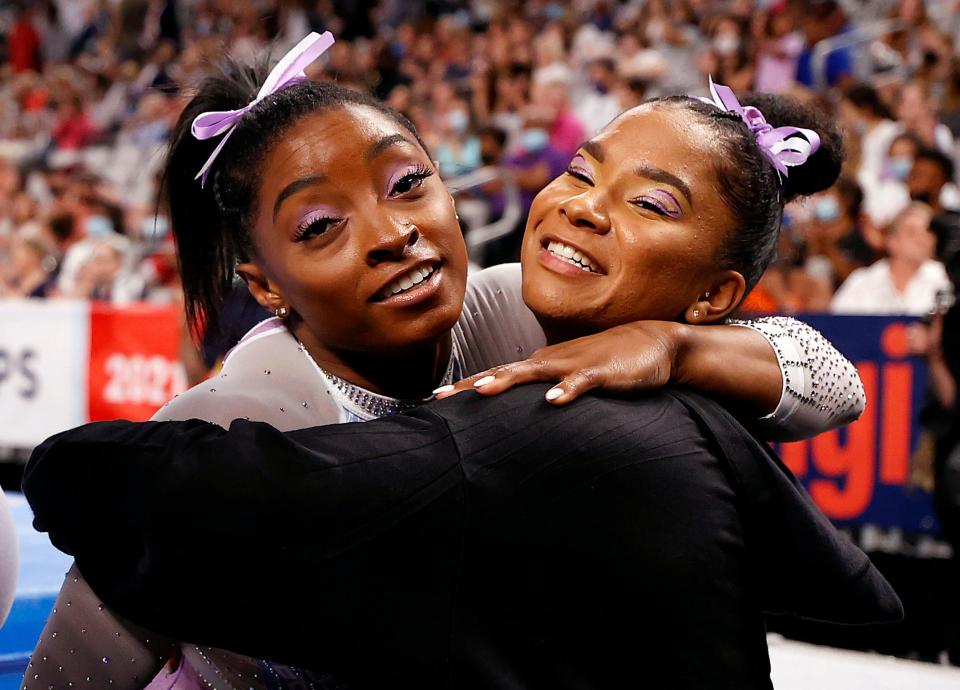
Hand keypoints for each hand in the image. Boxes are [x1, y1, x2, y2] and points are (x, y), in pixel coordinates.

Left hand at [435, 321, 685, 404]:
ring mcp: (575, 365)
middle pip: (505, 371)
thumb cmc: (610, 360)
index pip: (499, 373)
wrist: (655, 342)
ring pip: (535, 373)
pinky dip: (566, 391)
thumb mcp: (572, 374)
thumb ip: (547, 384)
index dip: (469, 385)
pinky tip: (552, 402)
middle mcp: (551, 361)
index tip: (439, 399)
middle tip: (443, 398)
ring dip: (509, 381)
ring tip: (484, 392)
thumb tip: (524, 400)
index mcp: (542, 363)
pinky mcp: (601, 373)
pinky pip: (581, 383)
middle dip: (474, 383)